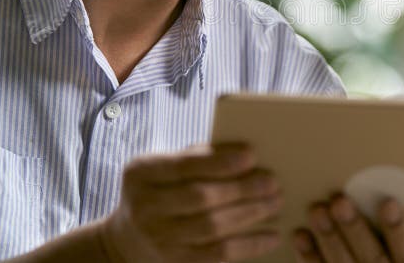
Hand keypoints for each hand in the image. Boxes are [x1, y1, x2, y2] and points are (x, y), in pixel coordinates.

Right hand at [98, 143, 282, 262]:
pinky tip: (271, 235)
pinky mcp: (176, 262)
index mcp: (142, 174)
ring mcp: (160, 239)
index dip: (220, 162)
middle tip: (272, 181)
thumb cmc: (159, 190)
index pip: (184, 166)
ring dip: (250, 214)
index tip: (252, 155)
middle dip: (240, 188)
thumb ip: (195, 156)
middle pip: (199, 197)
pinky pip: (218, 255)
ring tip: (275, 202)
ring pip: (211, 227)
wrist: (127, 238)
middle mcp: (146, 208)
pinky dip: (249, 245)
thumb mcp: (163, 167)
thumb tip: (244, 151)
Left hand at [292, 194, 403, 262]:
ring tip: (317, 211)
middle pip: (373, 259)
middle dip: (355, 229)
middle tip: (339, 202)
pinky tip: (300, 236)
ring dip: (329, 238)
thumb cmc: (396, 260)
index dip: (398, 230)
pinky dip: (310, 257)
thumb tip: (388, 195)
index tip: (388, 203)